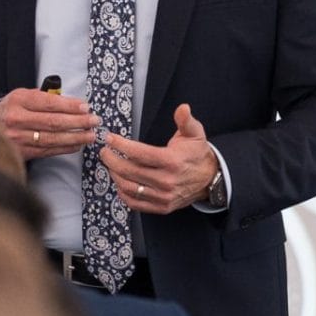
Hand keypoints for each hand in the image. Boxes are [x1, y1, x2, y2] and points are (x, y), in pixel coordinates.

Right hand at [0, 88, 99, 161]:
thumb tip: (74, 105)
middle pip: (53, 122)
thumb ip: (45, 98)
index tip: (86, 108)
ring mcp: (18, 137)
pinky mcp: (21, 152)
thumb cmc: (12, 109)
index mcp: (18, 100)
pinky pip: (48, 150)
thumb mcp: (23, 96)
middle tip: (94, 121)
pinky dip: (65, 148)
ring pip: (52, 138)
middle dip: (78, 122)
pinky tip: (77, 144)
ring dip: (75, 137)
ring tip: (90, 135)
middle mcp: (16, 119)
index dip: (70, 106)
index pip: (49, 103)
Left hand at [100, 104, 219, 214]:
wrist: (210, 179)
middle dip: (111, 160)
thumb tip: (183, 108)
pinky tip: (119, 182)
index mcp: (172, 161)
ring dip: (115, 176)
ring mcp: (163, 196)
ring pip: (129, 188)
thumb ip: (186, 120)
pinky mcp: (162, 207)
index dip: (121, 145)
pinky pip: (136, 203)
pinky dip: (123, 193)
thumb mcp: (195, 133)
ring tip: (110, 165)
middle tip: (104, 151)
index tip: (110, 139)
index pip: (139, 154)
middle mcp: (167, 181)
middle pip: (129, 171)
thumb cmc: (197, 154)